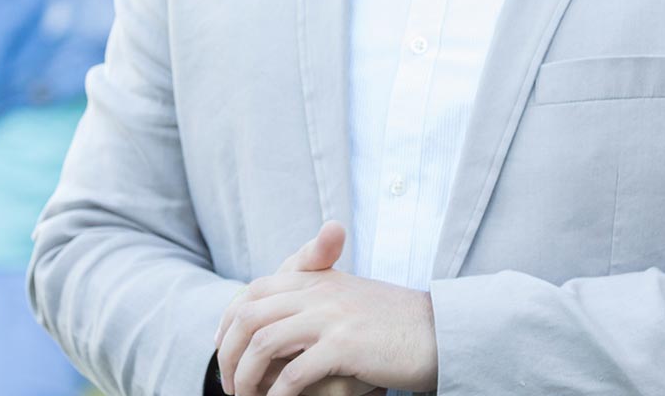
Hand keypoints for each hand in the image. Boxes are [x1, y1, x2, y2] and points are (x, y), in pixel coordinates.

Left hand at [215, 221, 432, 395]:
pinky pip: (294, 373)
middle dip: (229, 353)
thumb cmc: (396, 324)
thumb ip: (315, 303)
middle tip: (228, 384)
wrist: (440, 330)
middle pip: (249, 315)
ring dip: (245, 376)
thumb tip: (278, 329)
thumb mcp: (351, 300)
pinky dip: (277, 395)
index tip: (224, 349)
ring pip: (263, 343)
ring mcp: (331, 317)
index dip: (230, 319)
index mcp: (318, 280)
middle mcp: (319, 293)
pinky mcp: (344, 346)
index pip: (254, 289)